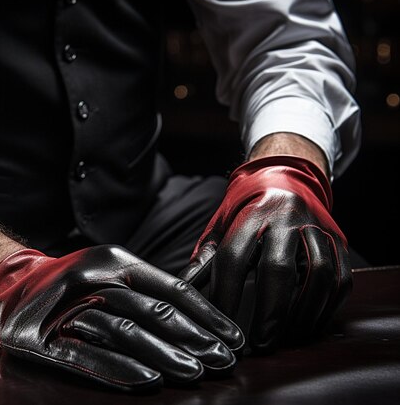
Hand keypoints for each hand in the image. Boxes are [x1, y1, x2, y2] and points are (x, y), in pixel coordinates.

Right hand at [0, 245, 243, 390]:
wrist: (10, 287)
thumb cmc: (74, 282)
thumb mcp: (112, 267)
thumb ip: (155, 279)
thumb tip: (212, 264)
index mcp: (116, 260)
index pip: (171, 287)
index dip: (206, 313)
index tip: (233, 336)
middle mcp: (95, 278)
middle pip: (153, 311)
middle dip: (193, 338)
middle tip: (223, 360)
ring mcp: (70, 307)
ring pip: (125, 332)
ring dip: (163, 355)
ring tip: (195, 373)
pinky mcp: (47, 337)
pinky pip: (87, 354)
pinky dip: (120, 368)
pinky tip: (148, 382)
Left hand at [179, 155, 350, 352]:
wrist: (284, 177)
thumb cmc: (245, 209)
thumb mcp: (219, 226)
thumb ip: (204, 259)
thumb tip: (182, 293)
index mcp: (250, 215)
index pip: (234, 258)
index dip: (226, 294)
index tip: (221, 325)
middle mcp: (286, 218)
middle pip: (278, 268)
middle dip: (269, 312)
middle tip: (260, 344)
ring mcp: (316, 228)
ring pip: (317, 274)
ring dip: (303, 313)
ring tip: (287, 339)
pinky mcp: (337, 240)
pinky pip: (340, 277)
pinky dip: (327, 306)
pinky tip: (309, 325)